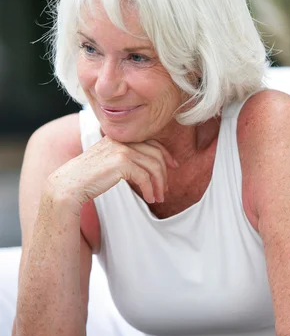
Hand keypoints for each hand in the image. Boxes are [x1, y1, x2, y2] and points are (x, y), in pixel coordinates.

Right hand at [45, 136, 178, 211]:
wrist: (69, 184)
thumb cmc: (87, 178)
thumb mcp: (107, 161)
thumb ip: (124, 157)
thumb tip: (146, 166)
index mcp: (119, 137)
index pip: (151, 141)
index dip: (165, 154)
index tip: (173, 166)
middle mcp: (122, 140)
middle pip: (155, 153)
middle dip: (164, 172)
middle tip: (165, 189)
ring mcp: (122, 149)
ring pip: (153, 165)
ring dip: (159, 184)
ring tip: (158, 197)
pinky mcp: (121, 162)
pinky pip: (145, 176)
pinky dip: (150, 188)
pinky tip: (150, 198)